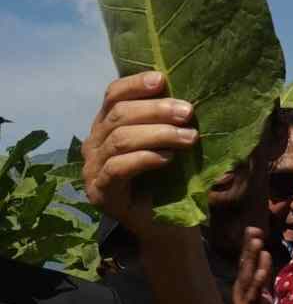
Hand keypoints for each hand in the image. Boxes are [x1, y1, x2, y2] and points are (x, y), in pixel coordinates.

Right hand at [81, 72, 196, 239]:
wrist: (170, 224)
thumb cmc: (173, 178)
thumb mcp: (172, 143)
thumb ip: (170, 120)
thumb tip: (188, 94)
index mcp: (108, 125)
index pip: (113, 95)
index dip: (135, 84)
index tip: (162, 79)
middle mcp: (94, 143)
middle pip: (118, 115)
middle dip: (156, 110)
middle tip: (188, 111)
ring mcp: (93, 169)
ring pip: (119, 139)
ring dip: (158, 134)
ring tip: (188, 137)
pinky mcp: (100, 192)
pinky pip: (117, 168)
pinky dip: (144, 158)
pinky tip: (167, 158)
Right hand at [231, 226, 274, 303]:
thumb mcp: (262, 296)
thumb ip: (264, 278)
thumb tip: (267, 257)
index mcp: (244, 287)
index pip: (246, 263)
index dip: (248, 246)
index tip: (254, 229)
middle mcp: (241, 292)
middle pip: (244, 266)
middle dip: (249, 248)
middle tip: (254, 230)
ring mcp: (243, 302)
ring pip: (247, 277)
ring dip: (252, 259)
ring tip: (259, 244)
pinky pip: (253, 295)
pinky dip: (258, 282)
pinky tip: (262, 270)